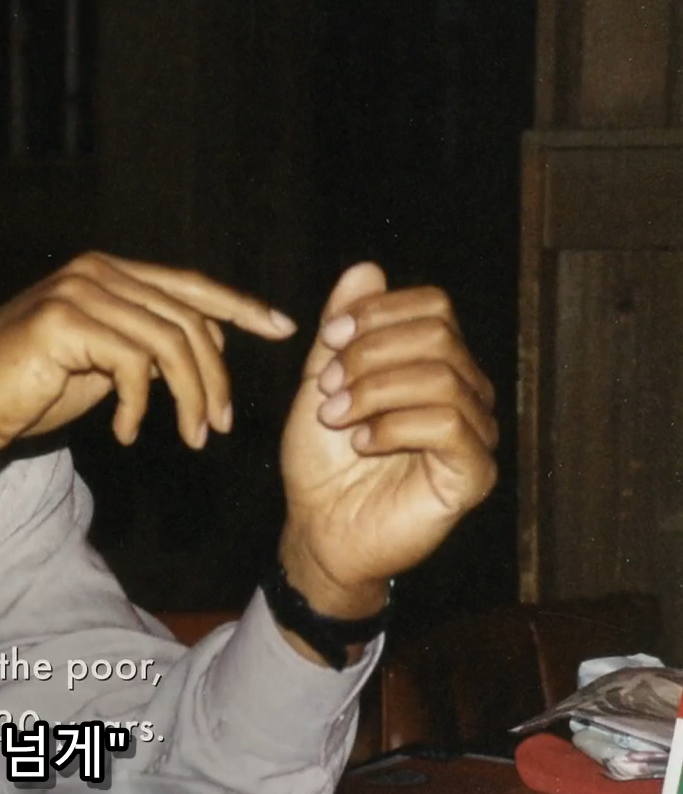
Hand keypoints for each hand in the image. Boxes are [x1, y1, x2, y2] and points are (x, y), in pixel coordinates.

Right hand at [0, 252, 298, 491]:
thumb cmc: (24, 392)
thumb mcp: (99, 365)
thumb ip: (143, 346)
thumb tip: (204, 345)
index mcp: (104, 273)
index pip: (187, 285)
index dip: (239, 307)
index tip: (283, 330)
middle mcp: (93, 271)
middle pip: (187, 317)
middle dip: (215, 376)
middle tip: (218, 426)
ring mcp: (77, 291)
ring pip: (170, 343)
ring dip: (189, 396)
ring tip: (191, 437)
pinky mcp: (62, 320)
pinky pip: (133, 364)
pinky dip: (141, 406)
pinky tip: (128, 434)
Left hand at [277, 263, 498, 622]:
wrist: (317, 526)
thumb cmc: (323, 458)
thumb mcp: (322, 381)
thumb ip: (343, 329)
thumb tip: (367, 268)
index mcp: (434, 363)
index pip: (433, 306)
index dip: (378, 313)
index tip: (328, 341)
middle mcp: (465, 391)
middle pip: (439, 335)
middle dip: (370, 354)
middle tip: (328, 388)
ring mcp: (475, 432)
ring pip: (442, 376)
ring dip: (375, 391)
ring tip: (338, 417)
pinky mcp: (474, 473)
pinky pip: (450, 425)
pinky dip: (394, 426)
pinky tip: (361, 443)